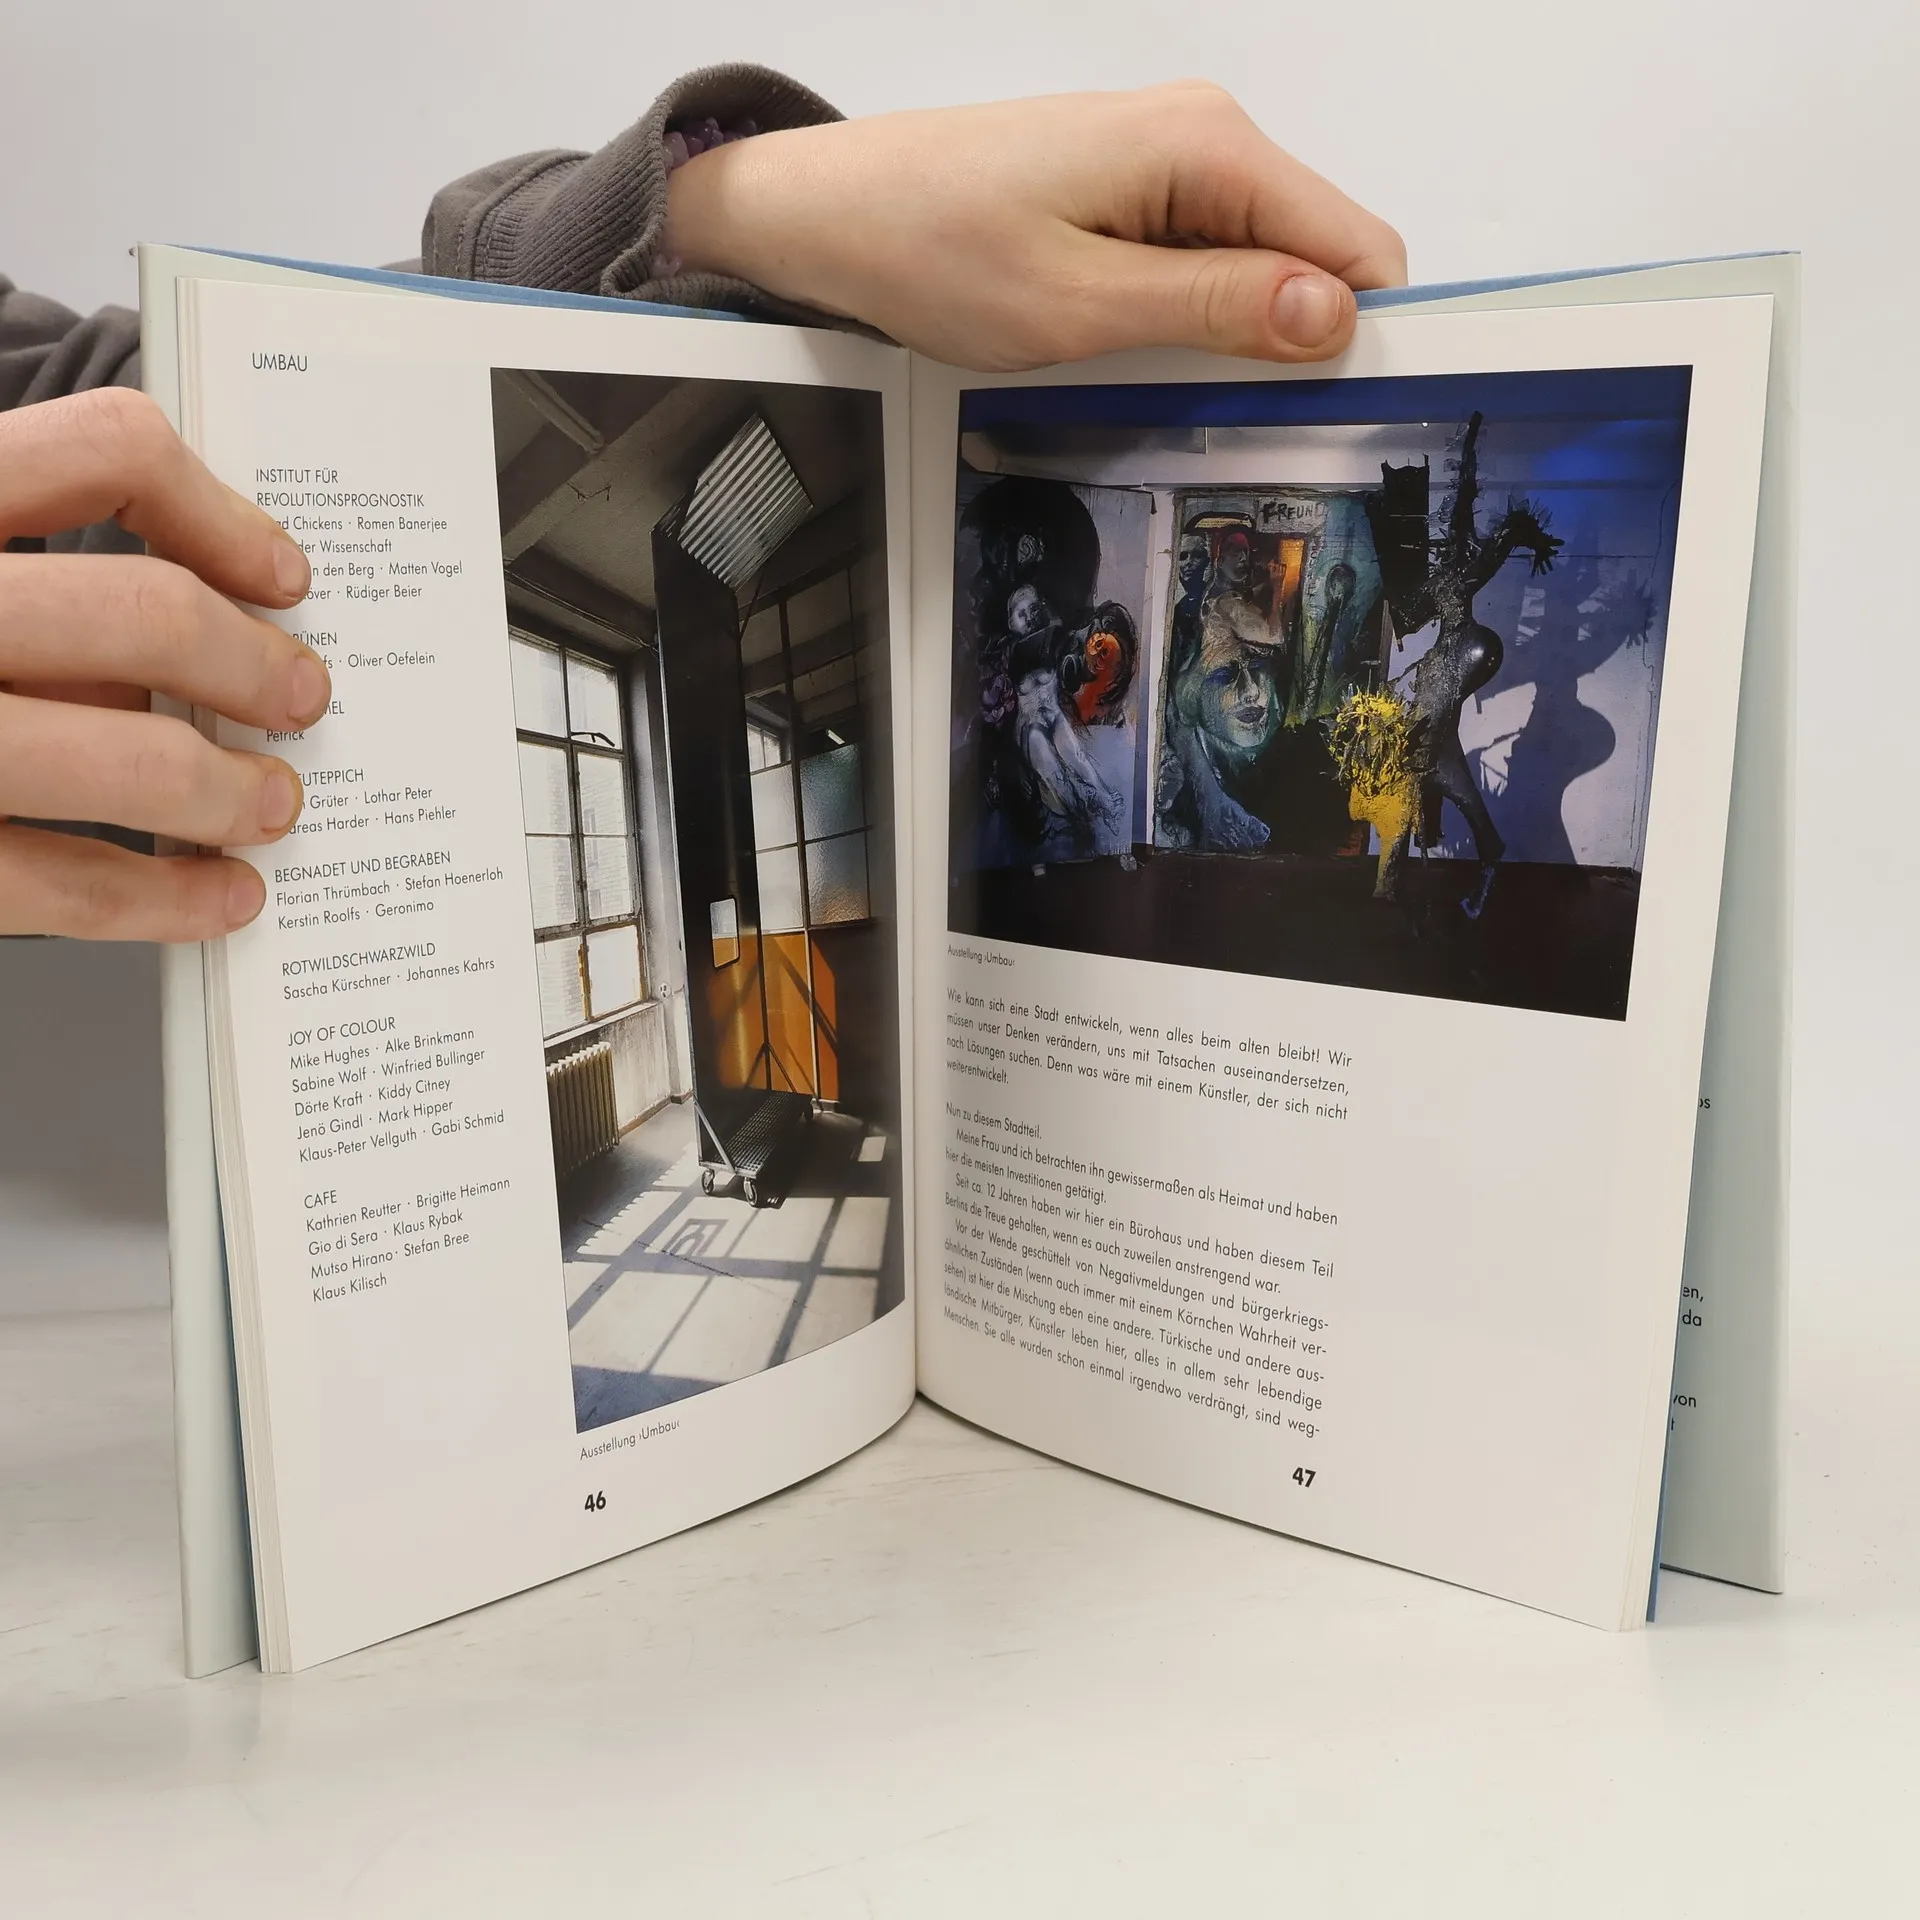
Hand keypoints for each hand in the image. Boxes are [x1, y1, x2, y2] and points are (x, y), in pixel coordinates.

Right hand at [0, 389, 327, 939]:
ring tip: (270, 805)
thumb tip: (200, 614)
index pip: (104, 448)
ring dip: (227, 792)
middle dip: (252, 666)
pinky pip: (60, 882)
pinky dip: (164, 897)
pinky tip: (216, 895)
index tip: (282, 573)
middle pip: (141, 613)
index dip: (221, 512)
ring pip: (122, 758)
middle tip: (301, 697)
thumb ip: (15, 567)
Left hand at [664, 81, 1406, 369]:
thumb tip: (1331, 316)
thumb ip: (1215, 311)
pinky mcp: (1136, 189)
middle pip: (1315, 254)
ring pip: (1259, 264)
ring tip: (1142, 365)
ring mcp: (1170, 160)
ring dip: (1227, 331)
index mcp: (1208, 147)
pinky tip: (1124, 341)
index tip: (1336, 407)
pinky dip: (1183, 313)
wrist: (835, 212)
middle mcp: (1204, 136)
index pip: (1355, 245)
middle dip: (1289, 338)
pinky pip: (1203, 259)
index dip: (1359, 333)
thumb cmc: (932, 245)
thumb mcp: (1082, 306)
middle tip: (1216, 404)